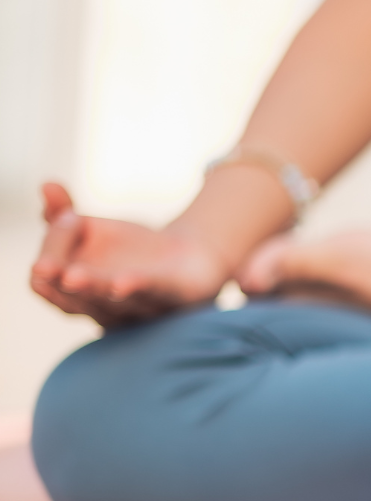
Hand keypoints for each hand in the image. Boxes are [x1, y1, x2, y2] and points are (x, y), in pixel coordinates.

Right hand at [30, 183, 229, 327]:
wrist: (189, 257)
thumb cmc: (130, 249)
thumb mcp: (88, 230)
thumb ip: (59, 213)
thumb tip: (47, 184)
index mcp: (76, 295)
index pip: (44, 277)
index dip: (50, 251)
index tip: (68, 216)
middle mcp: (103, 308)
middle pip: (71, 299)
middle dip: (56, 283)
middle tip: (43, 267)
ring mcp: (138, 306)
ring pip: (108, 301)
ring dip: (91, 288)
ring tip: (71, 277)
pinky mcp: (172, 297)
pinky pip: (149, 294)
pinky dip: (134, 287)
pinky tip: (120, 283)